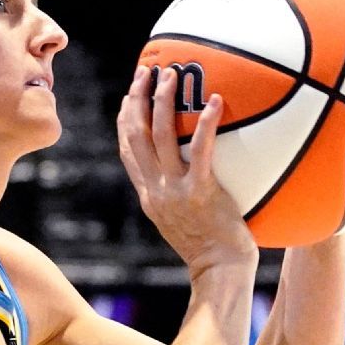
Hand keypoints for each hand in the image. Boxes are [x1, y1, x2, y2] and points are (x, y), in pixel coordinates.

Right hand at [117, 65, 256, 273]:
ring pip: (160, 136)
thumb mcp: (183, 222)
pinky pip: (200, 150)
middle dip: (137, 100)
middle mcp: (155, 190)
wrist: (219, 272)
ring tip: (171, 75)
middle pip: (136, 136)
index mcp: (149, 196)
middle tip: (145, 72)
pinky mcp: (200, 192)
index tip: (130, 96)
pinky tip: (215, 101)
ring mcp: (175, 191)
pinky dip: (205, 123)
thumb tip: (190, 173)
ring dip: (163, 101)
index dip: (125, 120)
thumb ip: (179, 196)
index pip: (128, 151)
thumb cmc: (211, 249)